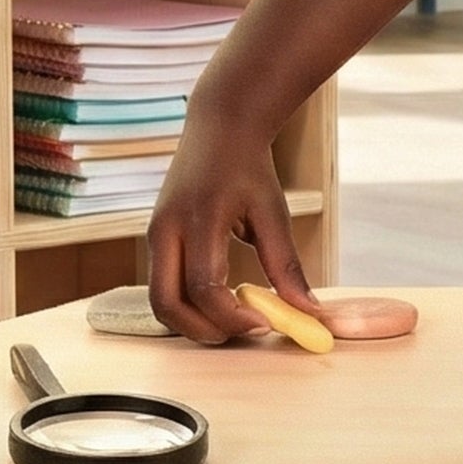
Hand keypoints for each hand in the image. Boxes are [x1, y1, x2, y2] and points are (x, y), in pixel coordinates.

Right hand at [146, 106, 325, 346]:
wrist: (219, 128)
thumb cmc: (249, 167)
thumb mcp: (273, 212)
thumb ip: (286, 265)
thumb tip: (309, 311)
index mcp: (198, 218)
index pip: (205, 287)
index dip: (233, 316)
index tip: (265, 325)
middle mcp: (165, 229)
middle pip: (167, 303)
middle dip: (203, 331)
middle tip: (241, 334)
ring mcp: (154, 235)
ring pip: (160, 300)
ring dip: (193, 322)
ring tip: (234, 320)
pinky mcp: (154, 239)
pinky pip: (163, 285)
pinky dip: (188, 305)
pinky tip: (221, 302)